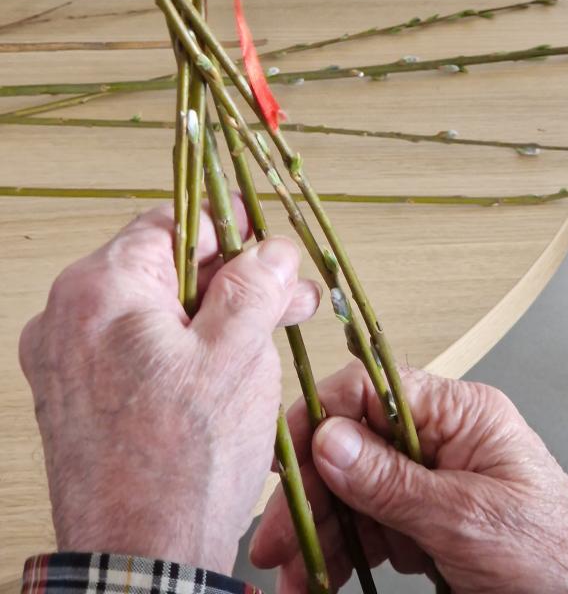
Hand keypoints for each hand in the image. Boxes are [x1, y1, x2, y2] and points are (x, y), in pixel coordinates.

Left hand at [19, 201, 320, 572]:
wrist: (139, 563)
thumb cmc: (181, 466)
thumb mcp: (237, 355)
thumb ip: (256, 285)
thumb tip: (271, 250)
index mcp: (100, 290)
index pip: (171, 223)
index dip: (230, 231)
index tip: (268, 247)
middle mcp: (69, 317)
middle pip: (164, 269)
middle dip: (232, 280)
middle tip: (285, 298)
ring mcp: (67, 361)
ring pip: (153, 311)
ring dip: (213, 316)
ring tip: (268, 336)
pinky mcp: (75, 398)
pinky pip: (134, 350)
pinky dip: (180, 350)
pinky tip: (225, 370)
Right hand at [252, 364, 567, 593]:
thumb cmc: (550, 551)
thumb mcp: (467, 518)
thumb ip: (393, 482)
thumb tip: (330, 440)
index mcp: (458, 414)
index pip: (373, 391)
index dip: (323, 419)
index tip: (287, 459)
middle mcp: (437, 439)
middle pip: (353, 449)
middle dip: (312, 495)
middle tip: (278, 540)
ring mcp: (427, 480)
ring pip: (352, 494)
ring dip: (320, 534)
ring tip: (293, 577)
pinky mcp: (422, 519)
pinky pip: (368, 528)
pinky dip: (343, 555)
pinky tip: (321, 578)